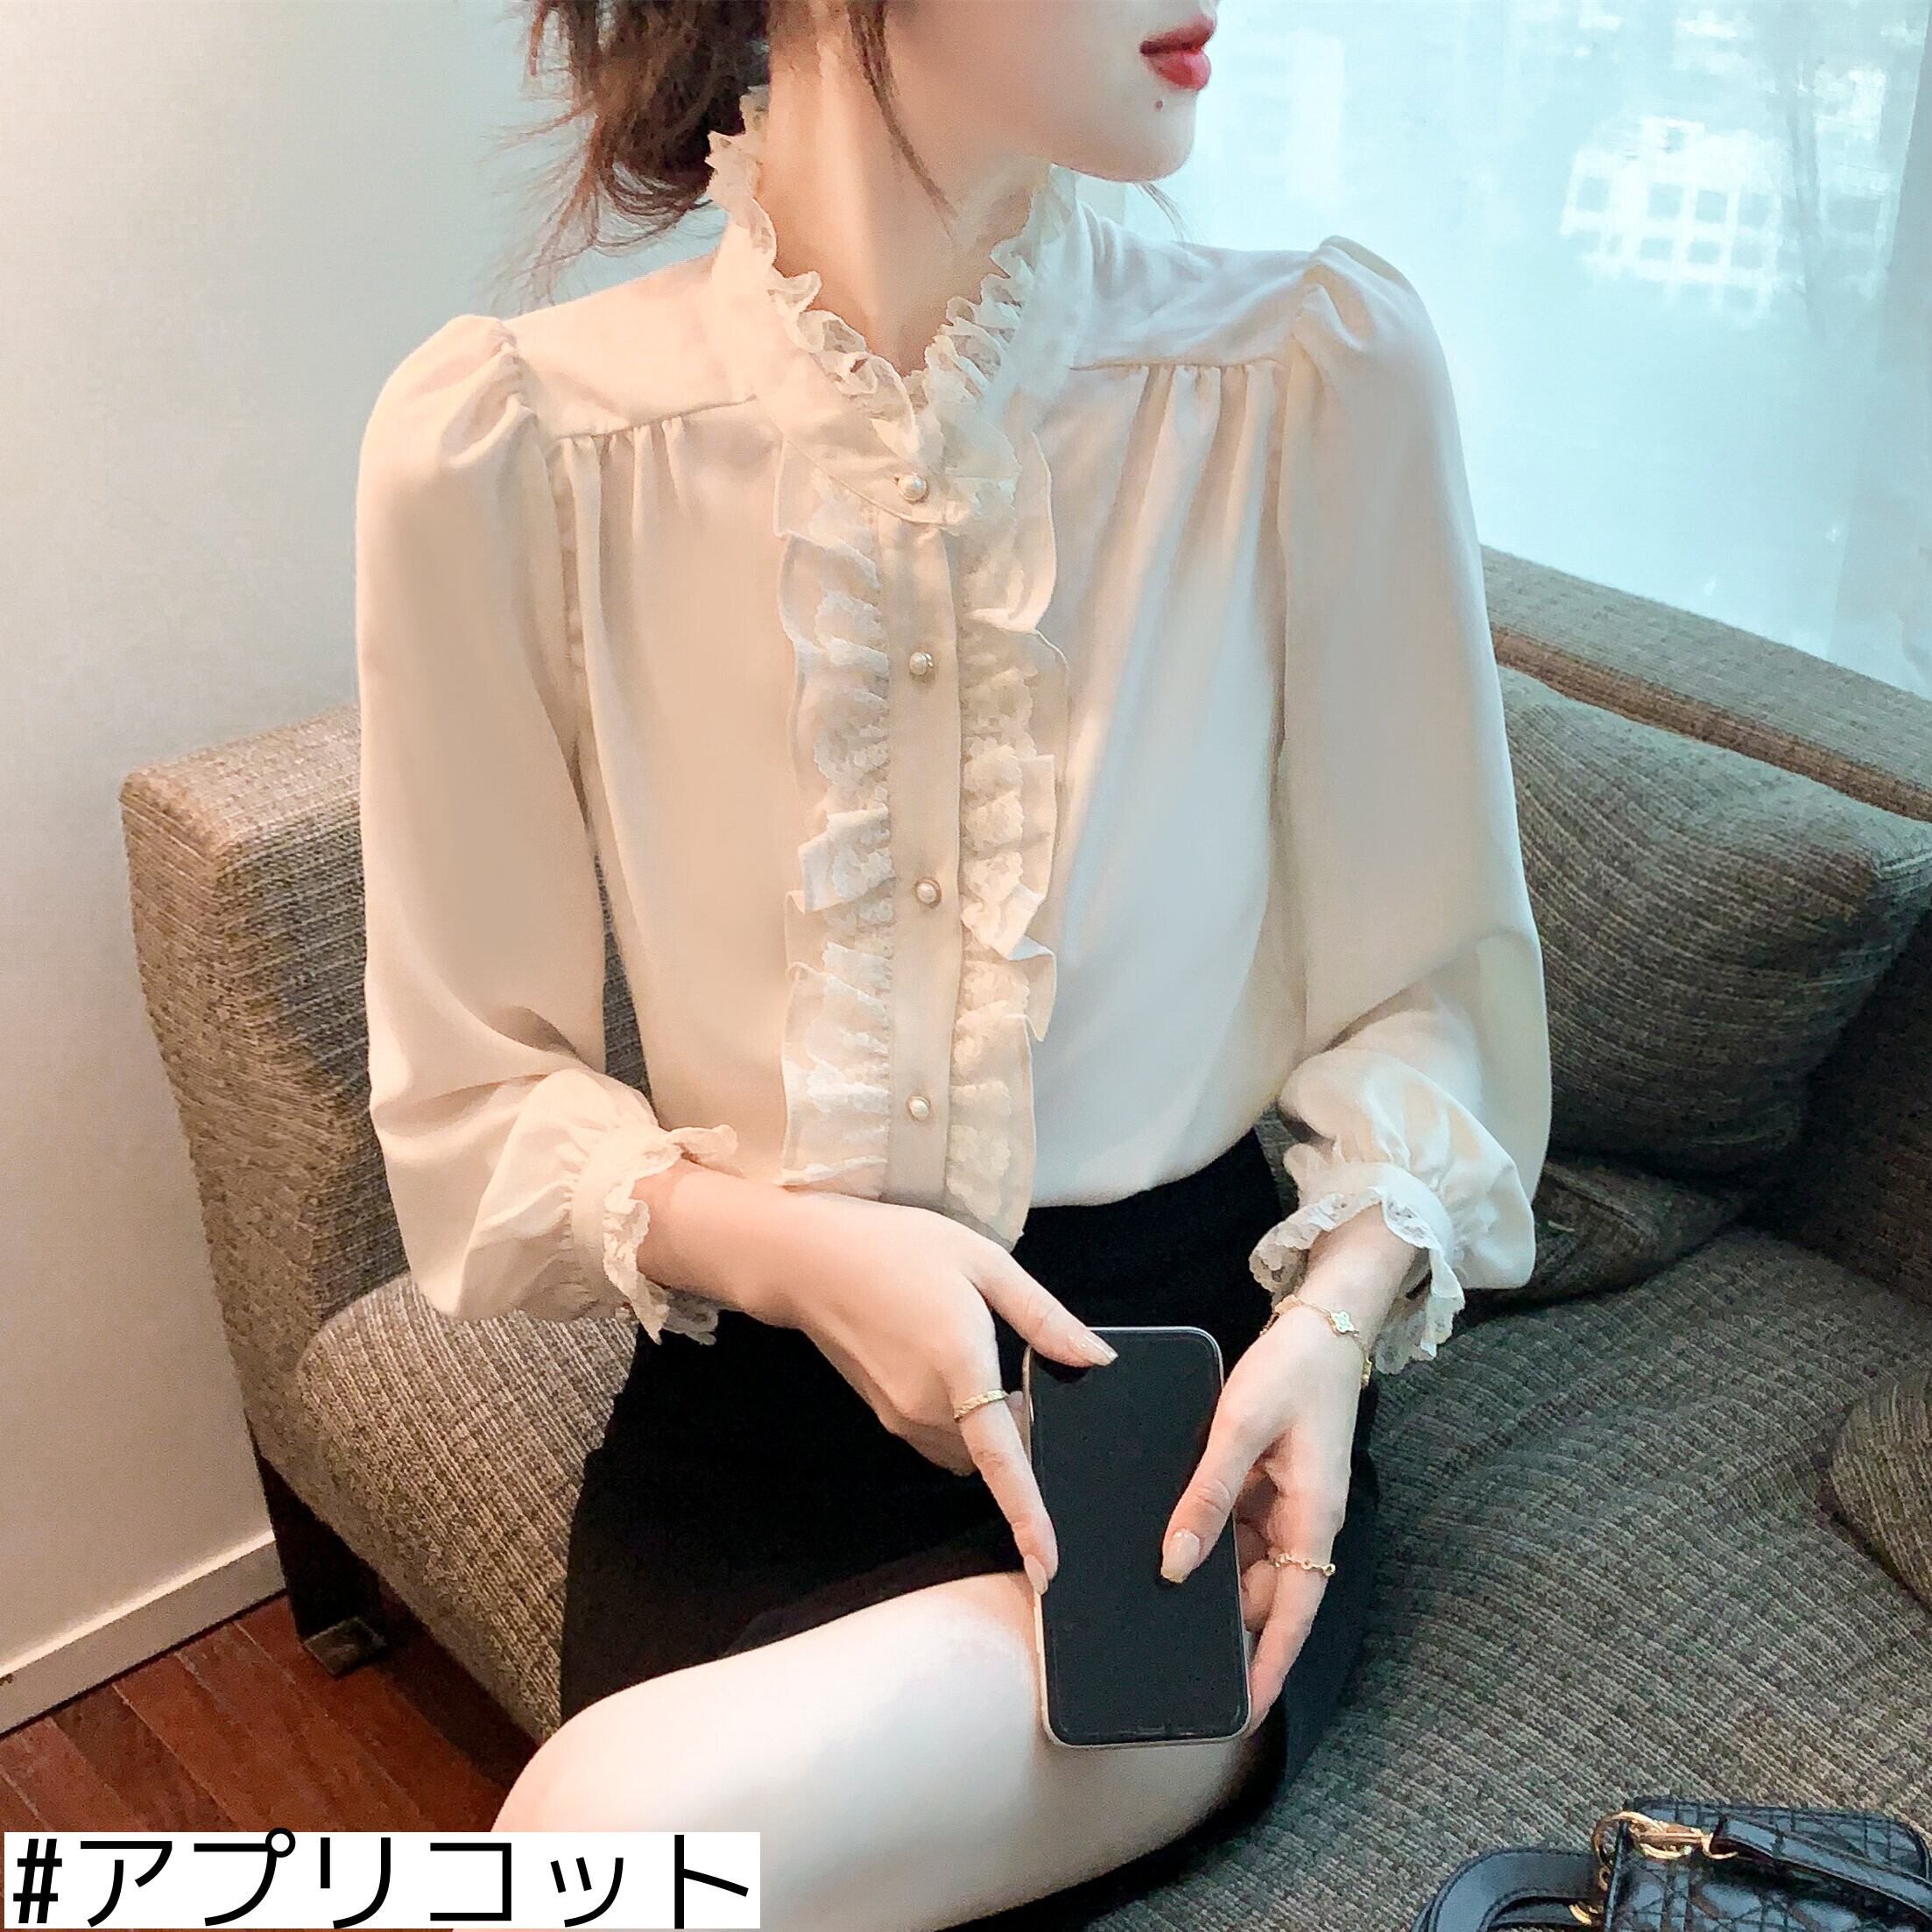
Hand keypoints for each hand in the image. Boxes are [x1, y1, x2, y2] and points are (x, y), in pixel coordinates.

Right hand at [710, 1182, 1118, 1596]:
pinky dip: (961, 1423)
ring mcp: (902, 1417)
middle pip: (995, 1454)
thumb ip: (1042, 1316)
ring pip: (968, 1450)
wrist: (809, 1260)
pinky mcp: (885, 1415)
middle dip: (1020, 1433)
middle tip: (1027, 1374)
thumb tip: (1097, 1358)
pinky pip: (941, 1438)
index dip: (1029, 1517)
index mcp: (961, 1366)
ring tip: (987, 1363)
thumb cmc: (899, 1247)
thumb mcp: (983, 1261)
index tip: (1047, 1569)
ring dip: (989, 1429)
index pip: (1003, 1460)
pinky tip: (953, 1366)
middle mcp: (928, 1407)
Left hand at [1157, 1294, 1372, 1729]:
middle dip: (1228, 1630)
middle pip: (1267, 1598)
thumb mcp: (1240, 1427)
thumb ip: (1208, 1493)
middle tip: (1171, 1658)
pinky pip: (1240, 1530)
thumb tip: (1175, 1561)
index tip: (1243, 1715)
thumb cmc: (1293, 1371)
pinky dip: (1211, 1542)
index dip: (1268, 1668)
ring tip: (1159, 1607)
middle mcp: (1304, 1523)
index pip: (1294, 1617)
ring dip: (1214, 1583)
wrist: (1322, 1324)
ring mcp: (1288, 1505)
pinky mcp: (1271, 1486)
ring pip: (1249, 1566)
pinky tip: (1173, 1543)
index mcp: (1312, 1520)